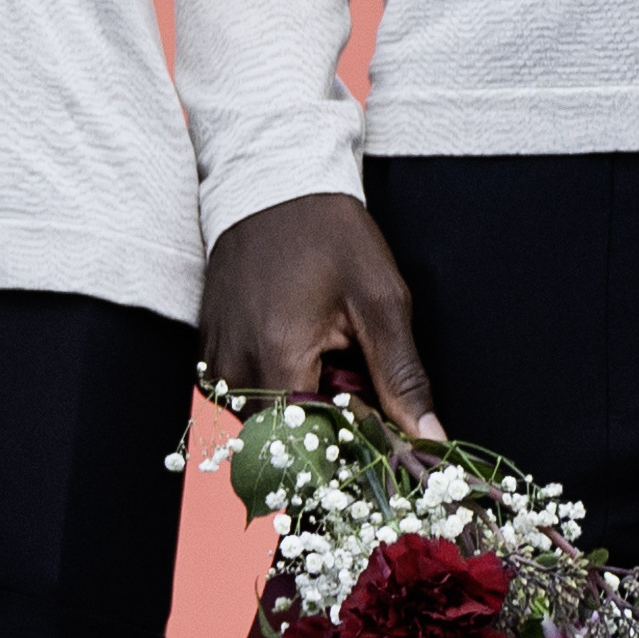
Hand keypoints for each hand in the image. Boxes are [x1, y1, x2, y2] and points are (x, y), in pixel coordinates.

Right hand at [197, 193, 438, 432]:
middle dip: (329, 430)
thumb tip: (430, 441)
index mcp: (276, 356)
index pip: (311, 450)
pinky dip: (280, 390)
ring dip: (304, 409)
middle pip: (288, 443)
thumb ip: (402, 378)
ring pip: (267, 425)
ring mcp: (215, 365)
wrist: (273, 186)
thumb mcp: (379, 299)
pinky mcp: (208, 357)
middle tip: (356, 380)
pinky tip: (299, 352)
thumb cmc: (329, 234)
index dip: (351, 451)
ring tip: (326, 357)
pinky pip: (248, 401)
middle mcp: (234, 370)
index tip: (378, 434)